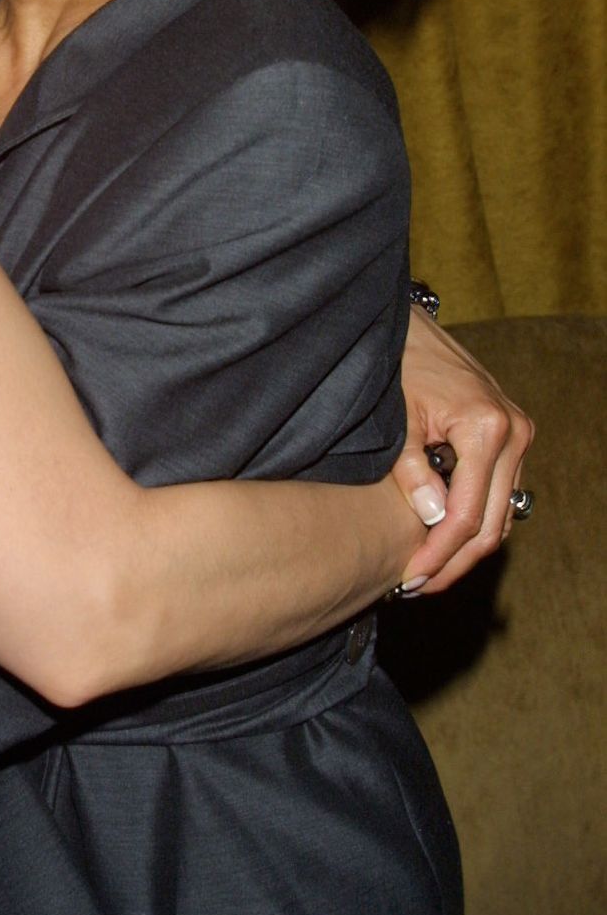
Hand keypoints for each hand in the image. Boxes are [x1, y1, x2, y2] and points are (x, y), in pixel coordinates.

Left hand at [391, 306, 533, 593]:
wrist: (410, 327)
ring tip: (426, 572)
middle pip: (492, 524)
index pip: (468, 514)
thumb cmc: (399, 364)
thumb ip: (411, 470)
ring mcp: (518, 435)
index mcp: (487, 428)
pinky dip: (473, 521)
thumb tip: (432, 519)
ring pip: (500, 514)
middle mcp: (514, 433)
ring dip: (465, 548)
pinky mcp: (510, 437)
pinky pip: (497, 493)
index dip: (439, 554)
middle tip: (417, 587)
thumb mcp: (397, 419)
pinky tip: (439, 539)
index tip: (411, 578)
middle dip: (455, 562)